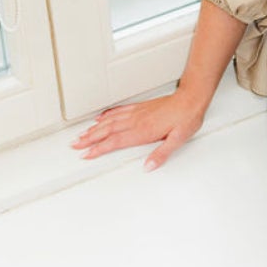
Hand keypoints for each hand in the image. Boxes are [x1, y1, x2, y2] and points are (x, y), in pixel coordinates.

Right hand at [70, 89, 206, 171]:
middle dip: (89, 138)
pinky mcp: (140, 108)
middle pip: (107, 131)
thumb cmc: (185, 119)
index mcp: (143, 131)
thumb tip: (148, 167)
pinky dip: (106, 115)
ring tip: (82, 134)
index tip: (87, 154)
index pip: (115, 141)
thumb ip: (161, 154)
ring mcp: (136, 113)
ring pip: (110, 121)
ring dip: (94, 128)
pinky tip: (100, 118)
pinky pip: (118, 111)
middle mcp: (136, 121)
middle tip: (75, 145)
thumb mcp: (178, 140)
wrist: (191, 100)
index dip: (99, 148)